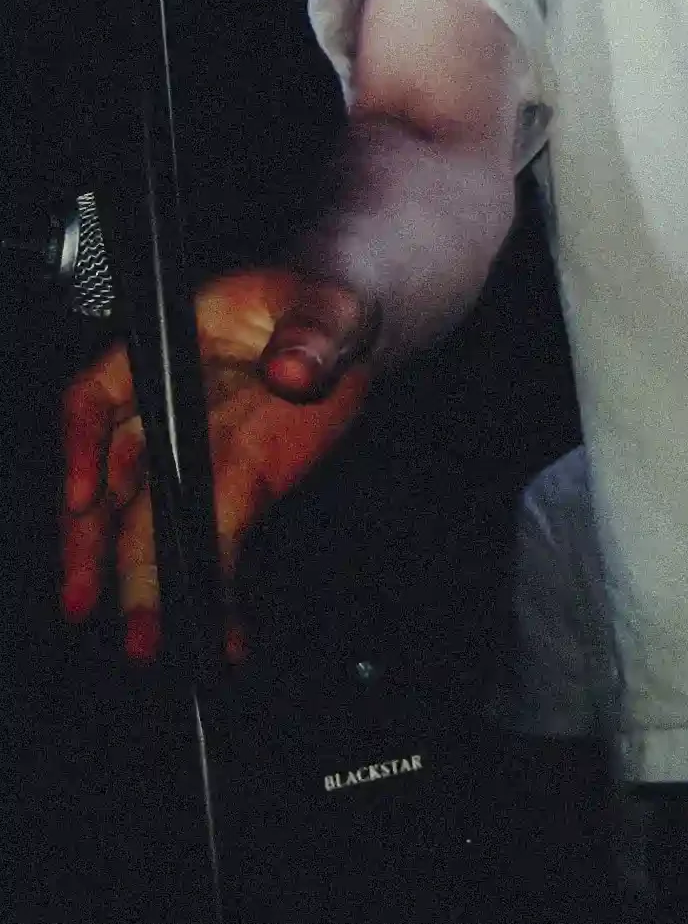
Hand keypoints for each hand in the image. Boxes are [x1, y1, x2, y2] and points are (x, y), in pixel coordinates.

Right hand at [59, 267, 374, 662]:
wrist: (352, 330)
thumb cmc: (324, 298)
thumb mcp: (327, 299)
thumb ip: (312, 330)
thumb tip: (292, 369)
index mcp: (164, 351)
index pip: (98, 396)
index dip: (81, 445)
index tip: (86, 496)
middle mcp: (164, 412)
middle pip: (112, 481)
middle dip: (96, 546)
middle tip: (91, 604)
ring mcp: (194, 457)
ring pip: (149, 526)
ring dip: (146, 585)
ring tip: (149, 644)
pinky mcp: (233, 491)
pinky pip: (214, 544)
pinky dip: (216, 591)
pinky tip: (222, 637)